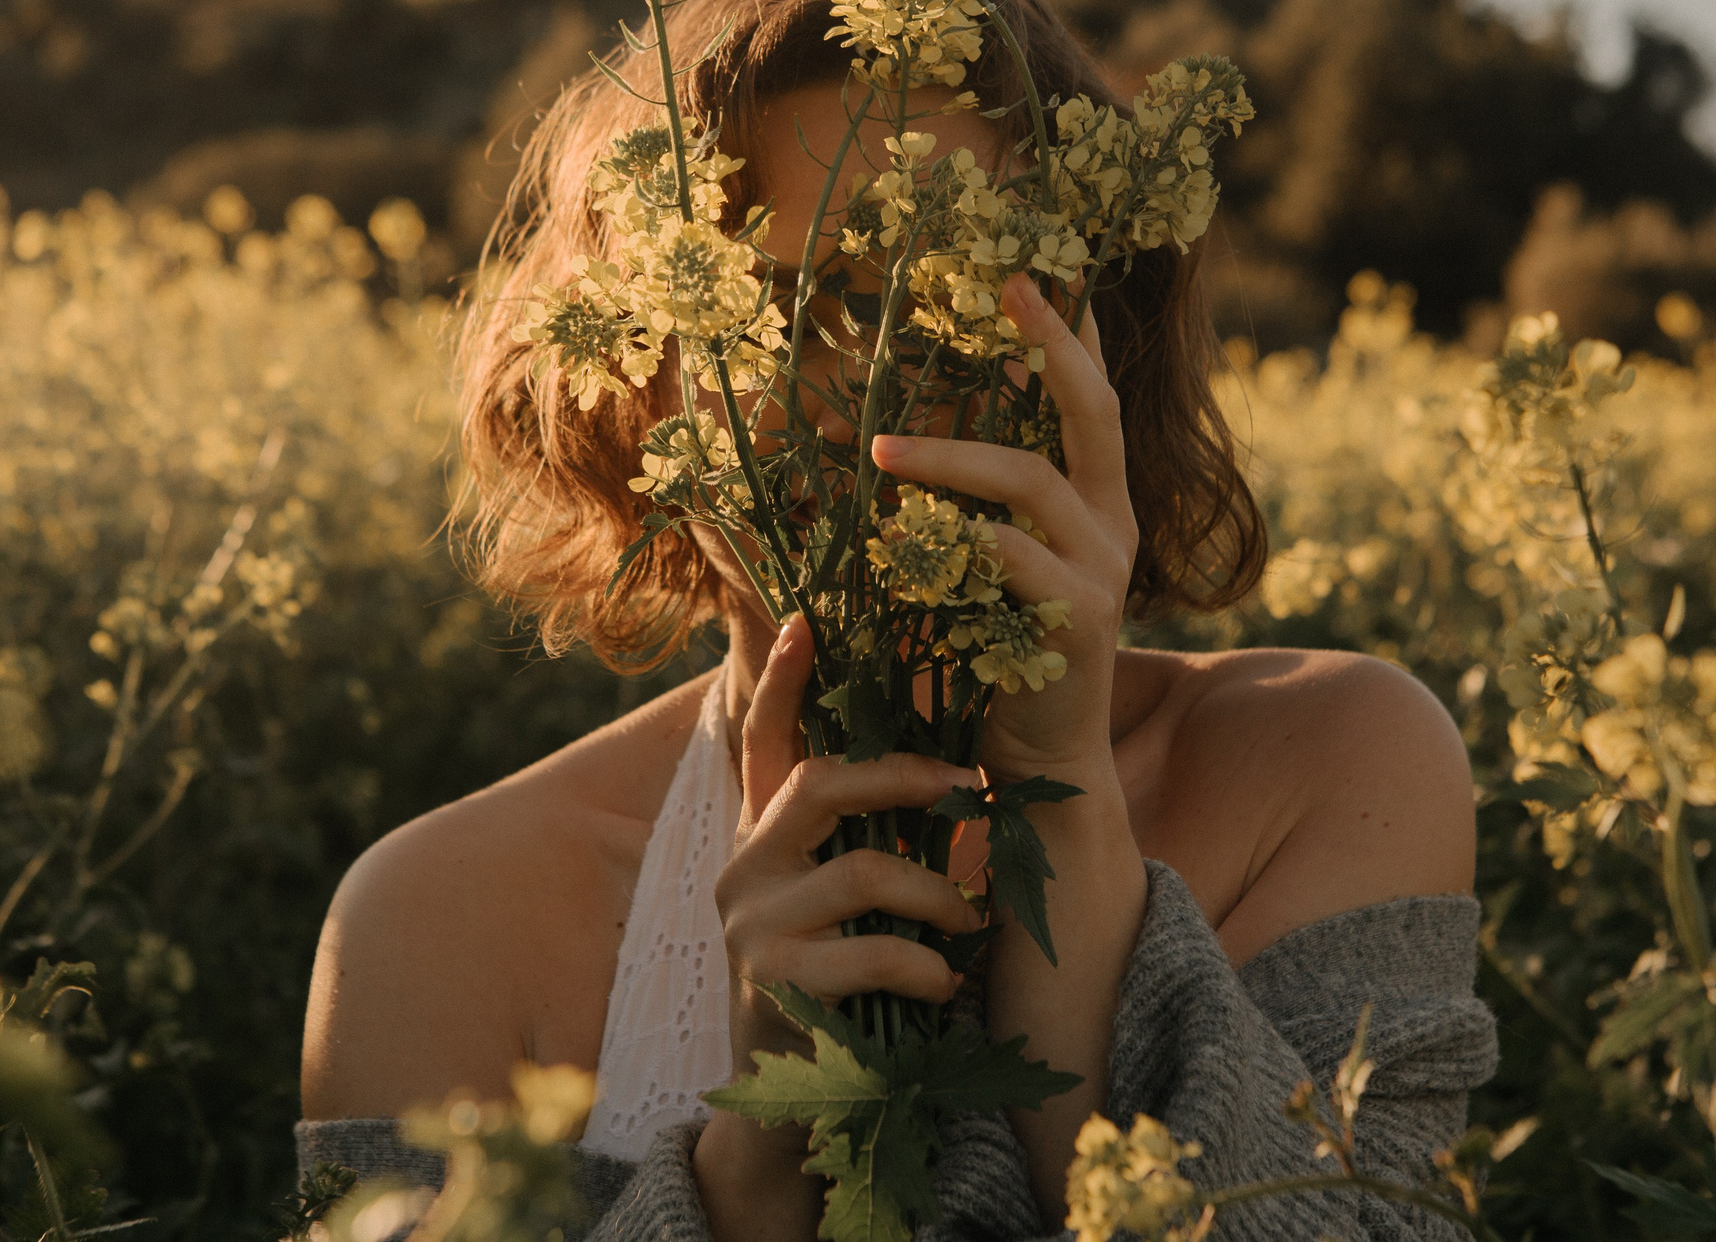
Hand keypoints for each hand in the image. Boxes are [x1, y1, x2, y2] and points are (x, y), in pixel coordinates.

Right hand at [714, 612, 986, 1076]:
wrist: (786, 1097)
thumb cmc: (833, 980)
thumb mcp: (838, 900)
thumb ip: (860, 841)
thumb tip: (944, 776)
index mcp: (760, 836)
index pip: (761, 741)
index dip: (783, 681)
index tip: (807, 616)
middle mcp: (743, 866)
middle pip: (820, 783)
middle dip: (906, 777)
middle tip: (971, 788)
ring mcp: (751, 923)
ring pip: (865, 870)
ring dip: (939, 895)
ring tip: (972, 920)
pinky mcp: (774, 980)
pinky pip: (875, 952)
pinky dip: (928, 964)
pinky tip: (945, 985)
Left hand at [868, 274, 1136, 784]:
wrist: (1040, 765)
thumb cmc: (999, 658)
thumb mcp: (990, 567)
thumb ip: (972, 508)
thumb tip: (898, 436)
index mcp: (1098, 504)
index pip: (1096, 399)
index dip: (1077, 334)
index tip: (1049, 269)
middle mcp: (1114, 525)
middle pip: (1095, 412)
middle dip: (1053, 344)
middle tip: (1009, 288)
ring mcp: (1102, 572)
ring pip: (1030, 480)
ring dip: (949, 457)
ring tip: (878, 449)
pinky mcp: (1078, 622)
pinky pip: (1010, 559)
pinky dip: (954, 541)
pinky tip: (904, 540)